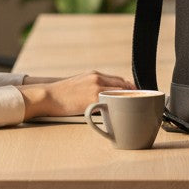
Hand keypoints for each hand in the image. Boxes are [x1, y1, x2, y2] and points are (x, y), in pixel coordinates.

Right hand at [19, 72, 133, 118]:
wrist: (48, 96)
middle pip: (123, 85)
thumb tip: (106, 96)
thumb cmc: (62, 93)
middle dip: (134, 93)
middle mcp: (98, 79)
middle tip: (141, 102)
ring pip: (120, 93)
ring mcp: (96, 89)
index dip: (130, 87)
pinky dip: (119, 107)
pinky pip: (111, 103)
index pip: (119, 79)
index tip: (136, 94)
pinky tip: (123, 114)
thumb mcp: (80, 83)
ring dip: (129, 100)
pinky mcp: (93, 99)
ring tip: (135, 109)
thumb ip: (94, 86)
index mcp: (95, 75)